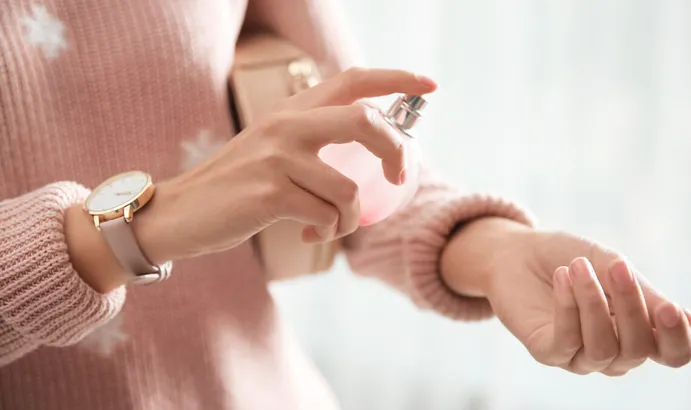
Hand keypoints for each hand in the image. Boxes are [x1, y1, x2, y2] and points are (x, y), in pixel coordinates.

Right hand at [135, 68, 436, 262]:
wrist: (178, 214)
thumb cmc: (234, 187)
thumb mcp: (272, 150)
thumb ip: (313, 141)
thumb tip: (369, 148)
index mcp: (291, 110)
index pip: (352, 79)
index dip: (395, 79)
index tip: (429, 86)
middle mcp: (286, 125)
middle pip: (364, 122)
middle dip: (395, 152)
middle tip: (398, 178)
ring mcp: (277, 157)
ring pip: (348, 190)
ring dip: (349, 220)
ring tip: (331, 228)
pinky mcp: (269, 192)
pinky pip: (326, 217)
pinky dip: (327, 234)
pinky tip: (308, 237)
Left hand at [441, 218, 690, 375]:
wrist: (516, 252)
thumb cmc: (568, 257)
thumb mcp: (610, 265)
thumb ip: (642, 292)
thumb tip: (688, 318)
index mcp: (636, 332)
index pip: (671, 354)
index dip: (677, 339)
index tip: (672, 310)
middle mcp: (611, 352)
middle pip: (638, 349)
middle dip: (631, 306)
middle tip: (617, 266)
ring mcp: (578, 356)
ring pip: (602, 347)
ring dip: (592, 302)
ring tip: (577, 265)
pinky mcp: (546, 352)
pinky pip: (565, 341)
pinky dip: (567, 306)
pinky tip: (562, 277)